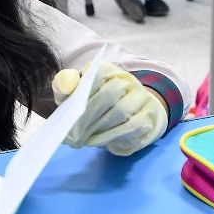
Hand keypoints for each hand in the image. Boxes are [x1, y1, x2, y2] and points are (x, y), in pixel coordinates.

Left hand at [52, 61, 167, 155]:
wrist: (131, 113)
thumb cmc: (97, 103)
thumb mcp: (77, 93)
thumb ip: (66, 86)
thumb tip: (66, 84)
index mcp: (108, 70)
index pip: (96, 75)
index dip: (83, 92)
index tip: (70, 111)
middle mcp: (127, 80)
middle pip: (109, 95)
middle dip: (88, 116)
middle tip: (73, 133)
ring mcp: (140, 98)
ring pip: (121, 111)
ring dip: (99, 128)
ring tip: (83, 139)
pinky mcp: (147, 116)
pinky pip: (132, 126)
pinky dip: (112, 136)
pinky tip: (98, 142)